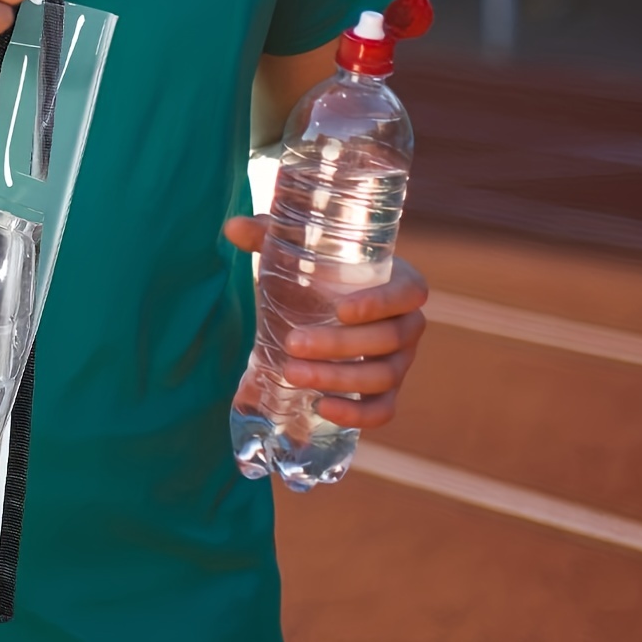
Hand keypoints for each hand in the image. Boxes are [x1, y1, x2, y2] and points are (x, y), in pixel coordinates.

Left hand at [223, 215, 428, 428]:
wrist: (328, 304)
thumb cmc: (321, 269)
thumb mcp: (300, 250)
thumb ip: (269, 235)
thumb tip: (232, 227)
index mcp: (400, 282)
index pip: (409, 293)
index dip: (382, 303)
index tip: (341, 309)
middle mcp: (408, 324)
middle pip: (388, 340)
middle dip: (340, 345)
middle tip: (293, 343)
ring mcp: (401, 361)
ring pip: (383, 377)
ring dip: (339, 378)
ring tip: (291, 373)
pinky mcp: (387, 391)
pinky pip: (383, 410)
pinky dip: (357, 414)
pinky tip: (322, 407)